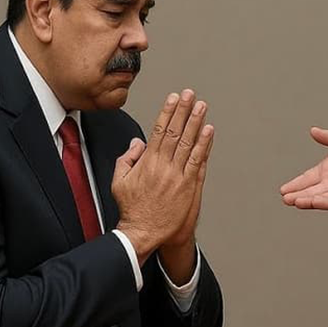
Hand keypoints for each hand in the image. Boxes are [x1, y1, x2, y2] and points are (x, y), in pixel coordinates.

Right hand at [111, 90, 214, 264]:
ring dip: (196, 122)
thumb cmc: (132, 208)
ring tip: (201, 106)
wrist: (144, 232)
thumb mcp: (119, 181)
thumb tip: (138, 142)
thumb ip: (127, 159)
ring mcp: (178, 175)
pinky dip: (204, 145)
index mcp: (147, 162)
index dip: (167, 112)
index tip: (173, 98)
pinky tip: (208, 131)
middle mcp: (164, 166)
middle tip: (189, 94)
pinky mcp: (189, 186)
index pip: (159, 130)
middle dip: (183, 110)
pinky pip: (199, 161)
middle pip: (176, 132)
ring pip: (189, 143)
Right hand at [279, 127, 327, 209]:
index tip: (283, 190)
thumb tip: (313, 131)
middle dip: (298, 195)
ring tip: (294, 202)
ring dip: (308, 200)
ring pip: (321, 198)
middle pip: (311, 190)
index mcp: (327, 169)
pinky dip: (324, 202)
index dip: (296, 184)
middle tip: (285, 198)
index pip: (307, 178)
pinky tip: (314, 202)